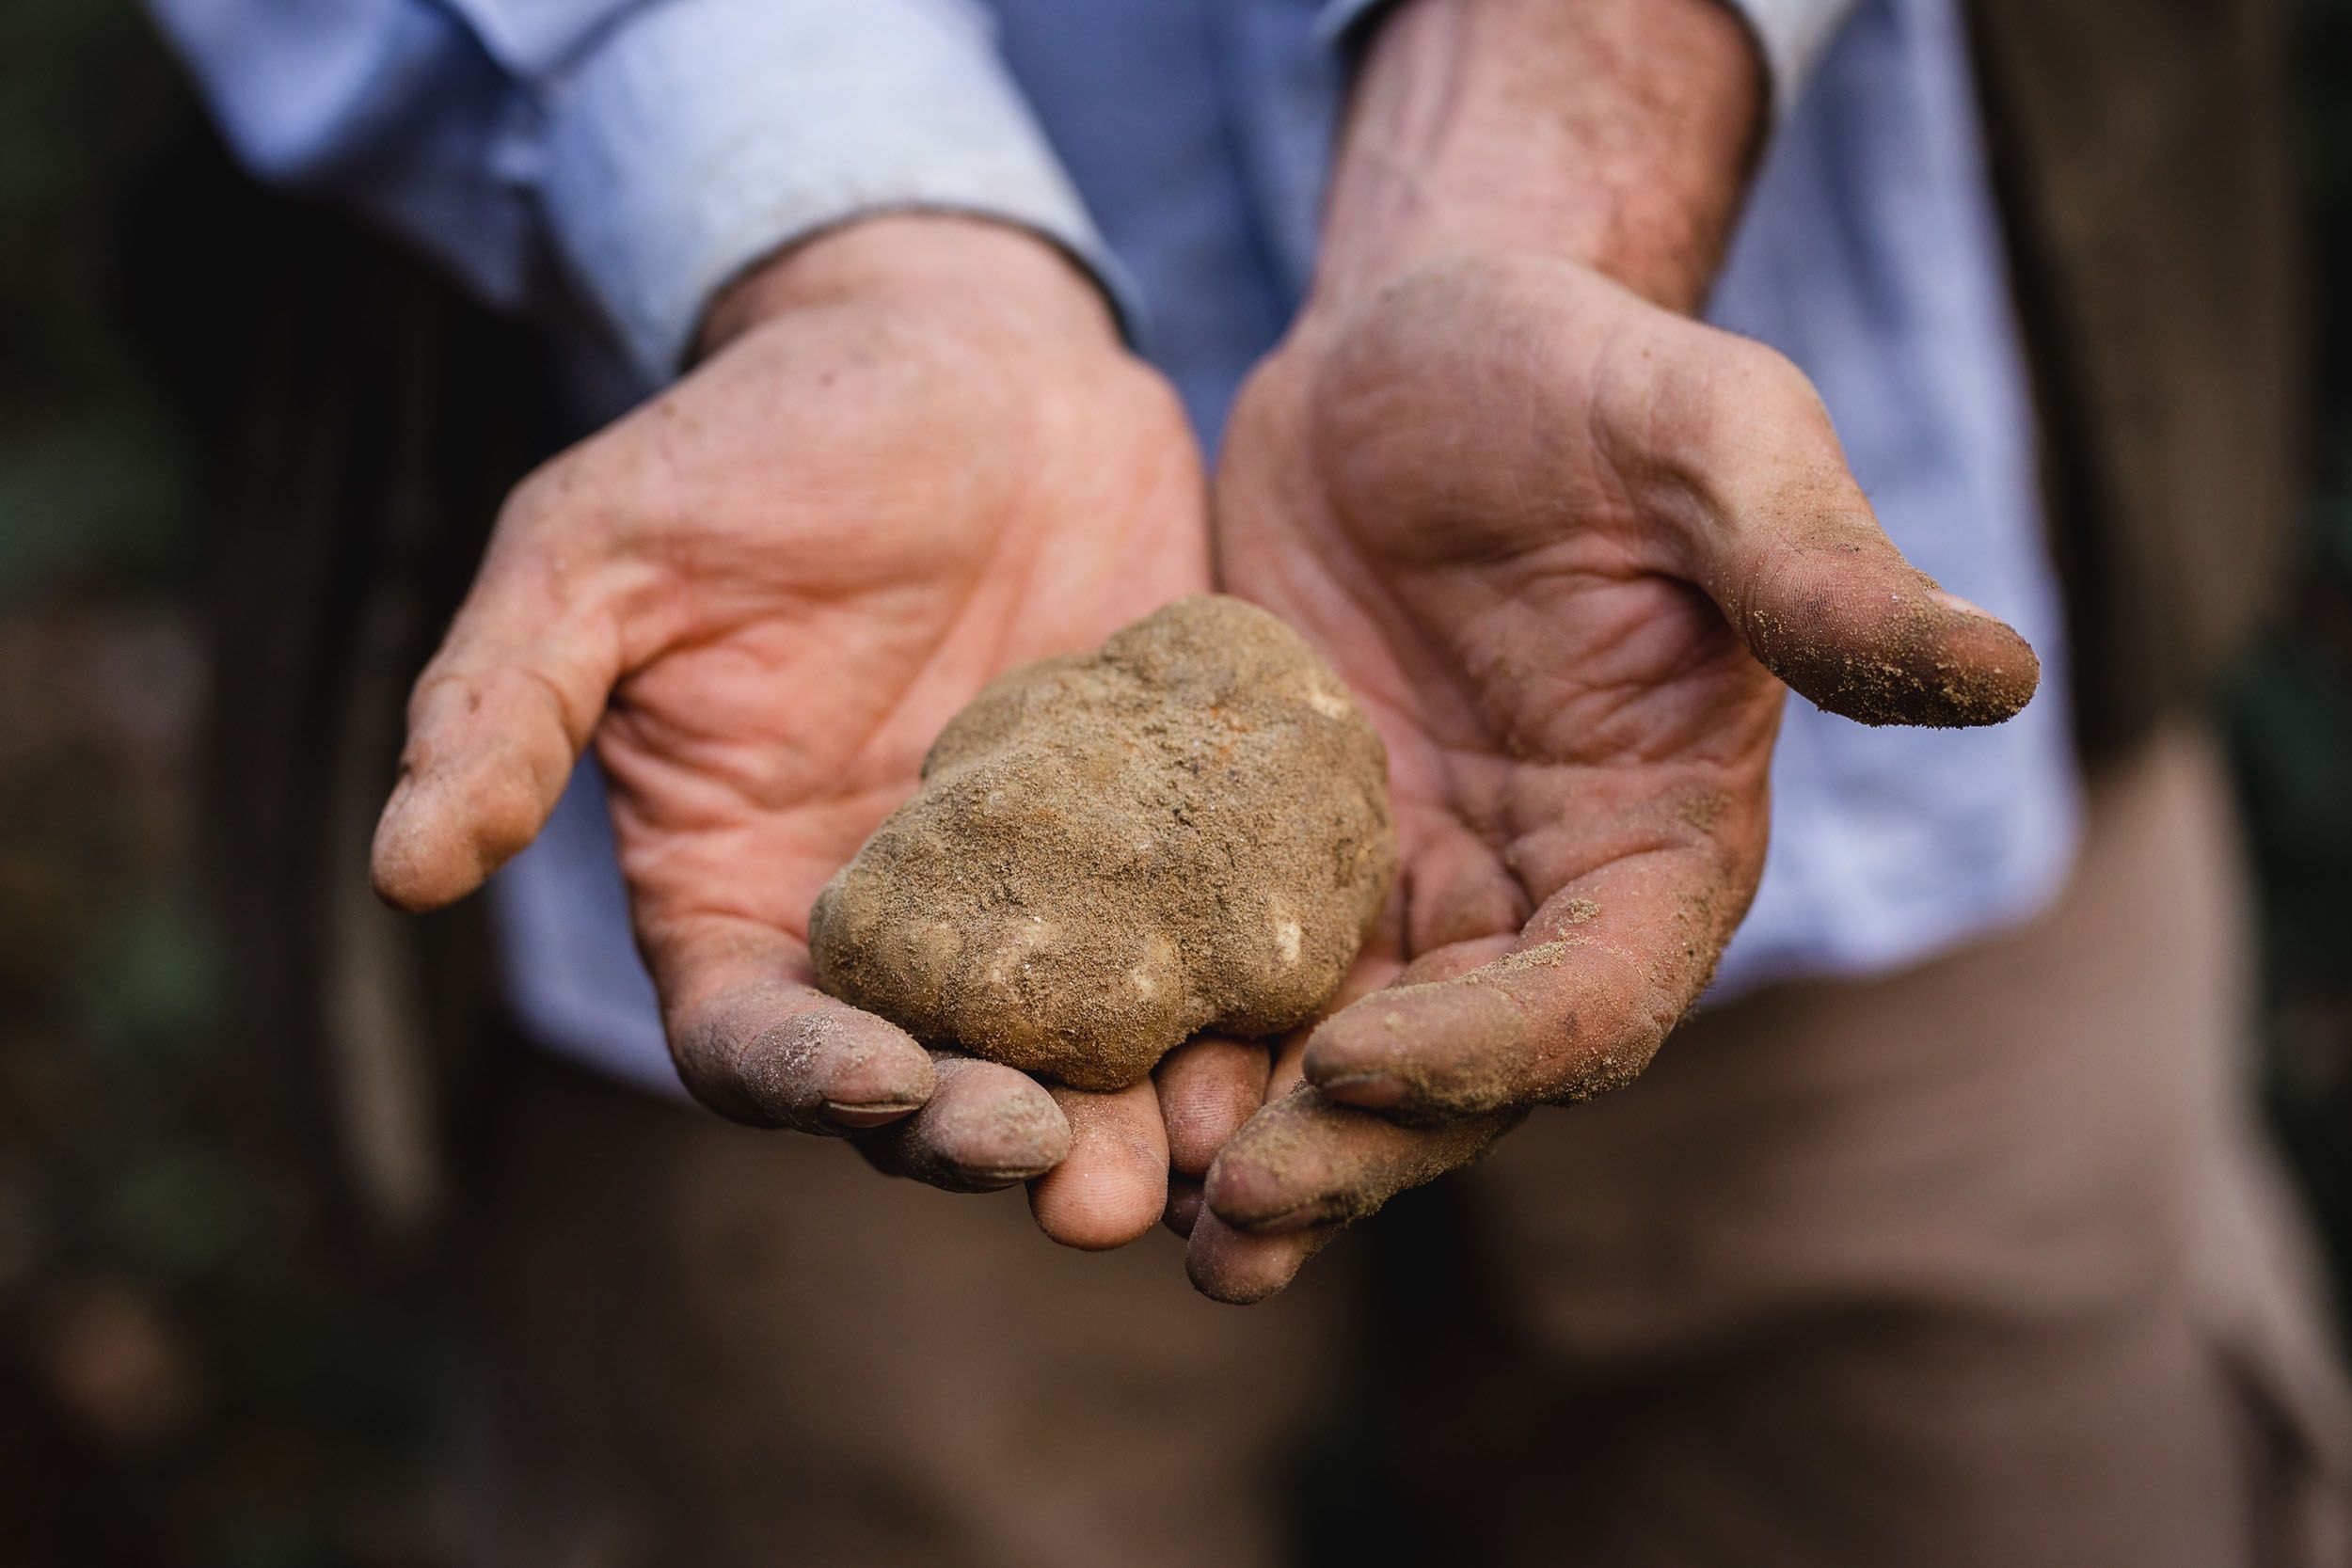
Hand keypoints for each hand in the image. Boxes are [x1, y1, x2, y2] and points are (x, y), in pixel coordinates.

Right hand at [370, 216, 1208, 1246]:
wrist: (967, 357)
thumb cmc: (763, 442)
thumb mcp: (603, 547)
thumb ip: (508, 701)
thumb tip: (399, 869)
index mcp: (745, 894)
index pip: (759, 1042)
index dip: (813, 1084)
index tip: (890, 1087)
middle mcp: (898, 930)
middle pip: (935, 1088)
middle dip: (998, 1142)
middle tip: (1073, 1179)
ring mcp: (1051, 899)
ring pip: (1086, 1054)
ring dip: (1135, 1120)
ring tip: (1193, 1156)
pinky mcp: (1174, 844)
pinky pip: (1212, 946)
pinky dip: (1249, 1002)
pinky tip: (1302, 1027)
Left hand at [1176, 0, 2040, 1300]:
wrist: (1409, 351)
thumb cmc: (1579, 374)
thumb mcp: (1708, 433)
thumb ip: (1813, 565)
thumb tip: (2001, 672)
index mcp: (1657, 838)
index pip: (1597, 993)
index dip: (1494, 1046)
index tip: (1362, 1059)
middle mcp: (1535, 897)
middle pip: (1458, 1073)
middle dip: (1354, 1151)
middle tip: (1234, 1212)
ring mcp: (1403, 888)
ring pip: (1337, 1063)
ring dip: (1251, 1148)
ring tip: (1139, 1213)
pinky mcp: (1280, 860)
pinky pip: (1234, 977)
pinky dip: (1174, 1043)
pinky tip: (1073, 1089)